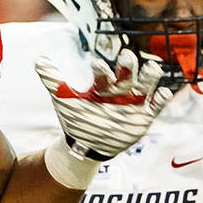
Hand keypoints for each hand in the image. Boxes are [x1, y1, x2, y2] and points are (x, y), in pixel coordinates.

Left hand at [35, 49, 173, 160]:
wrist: (87, 145)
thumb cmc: (77, 119)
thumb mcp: (64, 100)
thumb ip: (54, 81)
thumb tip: (38, 60)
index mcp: (102, 86)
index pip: (103, 74)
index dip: (101, 69)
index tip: (96, 64)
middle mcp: (119, 92)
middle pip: (127, 75)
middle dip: (128, 66)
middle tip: (126, 57)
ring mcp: (132, 104)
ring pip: (145, 85)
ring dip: (149, 77)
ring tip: (152, 68)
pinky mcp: (144, 116)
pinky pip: (156, 106)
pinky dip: (161, 99)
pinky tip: (163, 93)